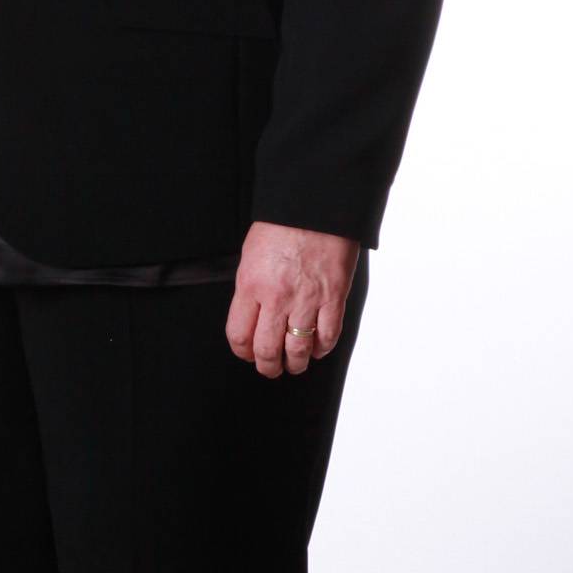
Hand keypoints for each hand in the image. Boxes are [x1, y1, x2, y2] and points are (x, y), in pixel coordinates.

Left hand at [227, 223, 359, 377]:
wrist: (316, 205)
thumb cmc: (283, 224)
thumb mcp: (251, 255)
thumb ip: (251, 289)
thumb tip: (252, 317)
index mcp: (251, 285)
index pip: (239, 335)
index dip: (242, 352)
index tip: (247, 354)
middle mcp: (276, 296)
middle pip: (266, 350)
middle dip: (267, 366)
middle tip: (270, 367)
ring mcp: (306, 299)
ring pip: (298, 349)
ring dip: (295, 364)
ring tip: (294, 364)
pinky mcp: (333, 297)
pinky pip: (327, 335)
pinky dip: (322, 348)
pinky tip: (317, 347)